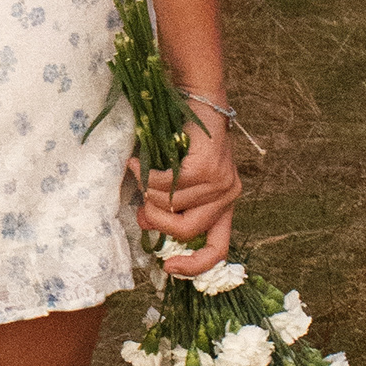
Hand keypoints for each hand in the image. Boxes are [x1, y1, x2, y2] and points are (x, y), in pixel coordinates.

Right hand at [134, 113, 241, 277]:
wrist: (198, 98)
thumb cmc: (184, 139)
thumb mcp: (178, 179)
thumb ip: (167, 204)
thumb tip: (145, 222)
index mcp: (224, 205)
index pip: (219, 249)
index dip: (195, 266)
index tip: (169, 267)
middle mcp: (228, 196)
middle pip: (187, 230)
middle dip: (157, 220)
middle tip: (142, 203)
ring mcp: (221, 182)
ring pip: (172, 204)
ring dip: (148, 190)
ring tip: (139, 171)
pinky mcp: (208, 167)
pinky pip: (167, 184)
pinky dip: (147, 175)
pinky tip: (137, 162)